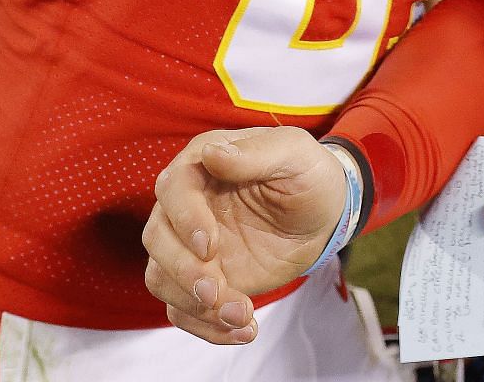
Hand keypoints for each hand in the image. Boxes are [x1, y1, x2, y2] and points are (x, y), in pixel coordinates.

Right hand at [141, 126, 348, 344]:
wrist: (326, 214)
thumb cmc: (308, 174)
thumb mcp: (293, 153)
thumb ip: (254, 153)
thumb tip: (212, 154)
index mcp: (202, 164)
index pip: (173, 189)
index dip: (185, 219)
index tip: (208, 246)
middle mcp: (187, 205)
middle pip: (157, 238)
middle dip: (182, 271)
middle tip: (217, 293)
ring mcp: (190, 246)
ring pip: (162, 278)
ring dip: (194, 305)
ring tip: (241, 316)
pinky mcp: (203, 278)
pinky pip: (183, 308)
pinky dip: (206, 326)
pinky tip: (243, 330)